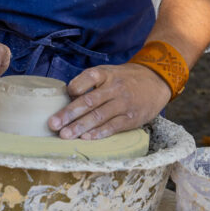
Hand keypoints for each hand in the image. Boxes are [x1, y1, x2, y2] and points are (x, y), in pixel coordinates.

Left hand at [48, 63, 170, 139]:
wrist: (155, 81)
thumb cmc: (124, 78)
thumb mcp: (108, 72)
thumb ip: (90, 82)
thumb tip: (68, 97)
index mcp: (106, 73)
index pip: (88, 77)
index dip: (75, 86)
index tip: (65, 94)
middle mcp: (114, 87)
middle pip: (89, 101)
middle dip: (69, 114)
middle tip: (53, 124)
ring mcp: (123, 103)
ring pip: (99, 116)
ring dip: (80, 127)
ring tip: (65, 135)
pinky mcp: (132, 118)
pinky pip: (113, 126)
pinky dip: (99, 133)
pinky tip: (86, 138)